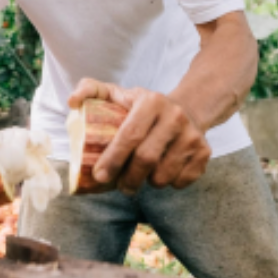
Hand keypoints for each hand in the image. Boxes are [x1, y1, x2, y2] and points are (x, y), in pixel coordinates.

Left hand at [68, 79, 210, 194]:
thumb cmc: (143, 107)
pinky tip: (163, 172)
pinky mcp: (205, 152)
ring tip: (141, 176)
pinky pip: (181, 181)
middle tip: (119, 187)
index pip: (130, 135)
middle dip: (127, 179)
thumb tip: (72, 101)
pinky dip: (169, 184)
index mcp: (152, 101)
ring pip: (163, 175)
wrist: (189, 108)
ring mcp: (193, 135)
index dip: (112, 158)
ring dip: (148, 183)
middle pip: (146, 159)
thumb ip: (91, 90)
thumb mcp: (118, 93)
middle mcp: (175, 116)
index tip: (99, 176)